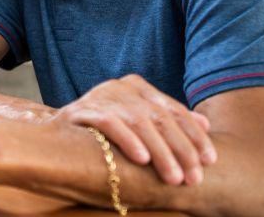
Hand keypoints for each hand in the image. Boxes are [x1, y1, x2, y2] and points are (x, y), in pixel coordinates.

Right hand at [53, 74, 215, 185]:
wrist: (54, 135)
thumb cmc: (102, 133)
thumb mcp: (138, 124)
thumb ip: (168, 121)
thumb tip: (205, 123)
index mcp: (137, 86)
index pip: (174, 111)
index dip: (195, 136)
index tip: (210, 160)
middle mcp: (121, 87)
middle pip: (160, 119)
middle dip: (181, 150)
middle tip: (194, 177)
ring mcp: (101, 95)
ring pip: (140, 123)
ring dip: (161, 152)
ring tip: (173, 177)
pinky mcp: (82, 109)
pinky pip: (110, 124)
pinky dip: (128, 140)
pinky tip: (142, 159)